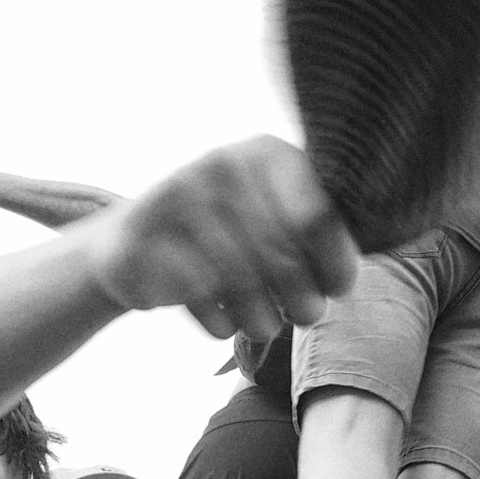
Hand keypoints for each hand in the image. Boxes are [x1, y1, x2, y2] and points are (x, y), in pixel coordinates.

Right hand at [88, 135, 358, 337]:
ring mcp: (176, 197)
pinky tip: (225, 321)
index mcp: (266, 153)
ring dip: (261, 316)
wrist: (138, 240)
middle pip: (278, 251)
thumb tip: (341, 281)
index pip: (316, 214)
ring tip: (266, 325)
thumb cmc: (231, 236)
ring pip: (238, 277)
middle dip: (301, 295)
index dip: (335, 258)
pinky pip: (197, 295)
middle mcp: (221, 163)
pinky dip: (219, 321)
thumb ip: (320, 237)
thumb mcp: (279, 220)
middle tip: (307, 314)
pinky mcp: (142, 239)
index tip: (339, 287)